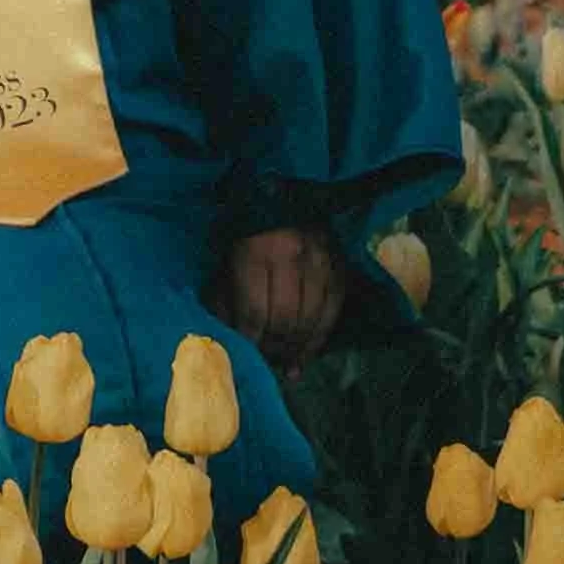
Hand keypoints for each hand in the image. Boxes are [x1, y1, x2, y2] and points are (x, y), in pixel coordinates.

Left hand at [213, 223, 344, 375]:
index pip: (255, 311)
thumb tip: (227, 337)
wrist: (283, 199)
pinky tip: (305, 357)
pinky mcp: (340, 267)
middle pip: (286, 320)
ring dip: (297, 349)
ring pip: (311, 320)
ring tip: (284, 365)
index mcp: (257, 252)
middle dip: (274, 347)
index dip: (251, 340)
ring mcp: (322, 262)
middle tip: (266, 361)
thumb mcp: (226, 260)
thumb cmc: (247, 235)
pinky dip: (318, 340)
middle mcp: (293, 257)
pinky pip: (332, 313)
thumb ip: (223, 298)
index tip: (247, 358)